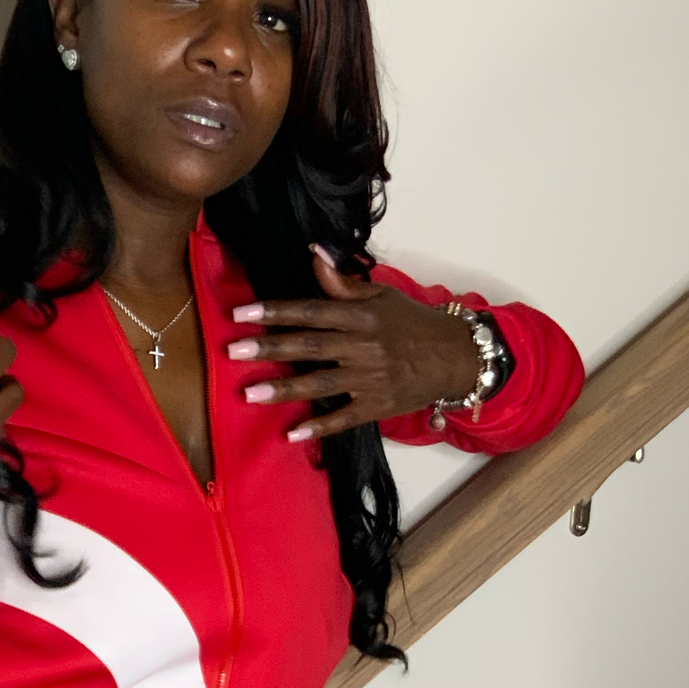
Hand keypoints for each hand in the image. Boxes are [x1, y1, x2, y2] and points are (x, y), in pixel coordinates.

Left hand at [226, 244, 481, 440]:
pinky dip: (319, 427)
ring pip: (320, 383)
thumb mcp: (382, 296)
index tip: (242, 314)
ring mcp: (370, 378)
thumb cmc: (414, 323)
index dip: (276, 311)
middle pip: (309, 346)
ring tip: (249, 394)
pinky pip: (344, 418)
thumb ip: (343, 283)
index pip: (312, 310)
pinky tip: (292, 433)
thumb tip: (313, 253)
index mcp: (361, 316)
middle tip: (232, 352)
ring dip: (284, 390)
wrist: (456, 357)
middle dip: (270, 348)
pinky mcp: (377, 405)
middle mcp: (362, 346)